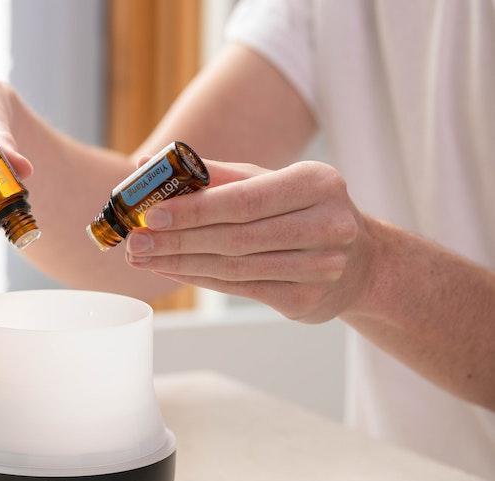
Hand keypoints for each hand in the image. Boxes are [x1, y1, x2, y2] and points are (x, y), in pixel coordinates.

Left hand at [125, 159, 374, 322]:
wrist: (360, 261)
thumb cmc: (300, 209)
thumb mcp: (268, 180)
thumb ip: (212, 174)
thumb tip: (147, 166)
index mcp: (317, 182)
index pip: (243, 200)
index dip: (193, 210)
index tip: (150, 214)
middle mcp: (327, 224)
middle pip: (235, 238)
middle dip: (177, 241)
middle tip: (135, 241)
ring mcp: (321, 268)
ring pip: (234, 268)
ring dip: (180, 264)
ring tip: (143, 257)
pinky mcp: (306, 300)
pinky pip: (240, 289)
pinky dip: (199, 278)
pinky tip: (170, 270)